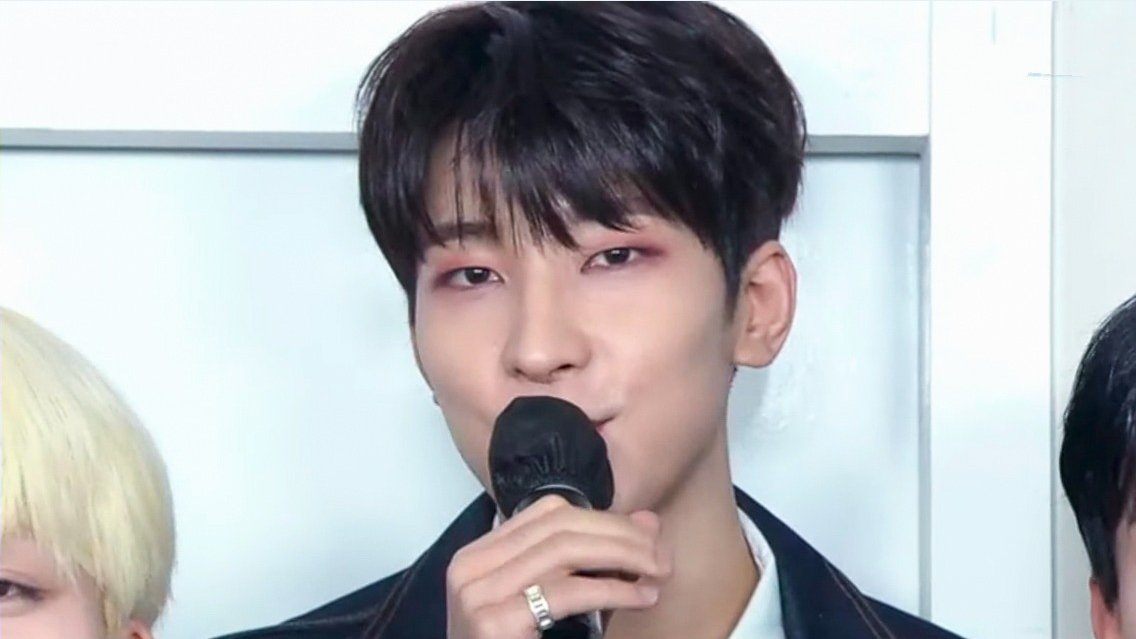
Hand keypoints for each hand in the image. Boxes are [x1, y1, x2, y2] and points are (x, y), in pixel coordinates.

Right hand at [445, 495, 671, 637]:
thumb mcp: (554, 602)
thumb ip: (595, 562)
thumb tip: (649, 521)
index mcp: (478, 556)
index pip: (549, 513)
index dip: (604, 519)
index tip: (646, 536)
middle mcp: (470, 568)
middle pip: (560, 528)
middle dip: (620, 535)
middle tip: (662, 555)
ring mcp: (477, 596)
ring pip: (565, 551)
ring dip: (623, 557)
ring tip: (658, 572)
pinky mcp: (493, 624)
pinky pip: (566, 593)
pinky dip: (613, 590)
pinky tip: (641, 598)